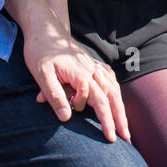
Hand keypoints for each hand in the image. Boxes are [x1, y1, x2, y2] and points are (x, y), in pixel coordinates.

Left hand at [23, 26, 130, 143]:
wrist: (43, 28)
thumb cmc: (39, 51)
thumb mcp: (41, 74)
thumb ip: (54, 95)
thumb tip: (66, 118)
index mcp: (81, 74)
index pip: (99, 101)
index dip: (106, 121)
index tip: (111, 138)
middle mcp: (92, 70)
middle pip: (112, 96)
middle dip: (119, 118)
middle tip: (126, 138)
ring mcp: (93, 66)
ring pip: (113, 88)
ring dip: (120, 107)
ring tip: (124, 125)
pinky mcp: (90, 64)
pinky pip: (109, 78)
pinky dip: (115, 90)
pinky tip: (115, 98)